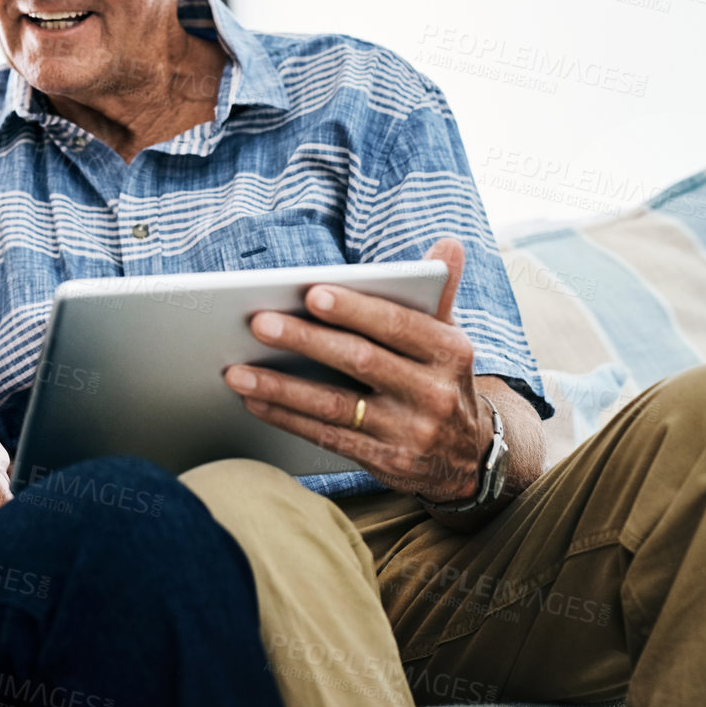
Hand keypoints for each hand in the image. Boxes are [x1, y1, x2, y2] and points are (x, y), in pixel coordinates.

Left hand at [222, 239, 491, 501]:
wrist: (467, 454)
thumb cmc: (439, 377)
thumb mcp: (449, 336)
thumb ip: (439, 292)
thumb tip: (447, 244)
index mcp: (449, 351)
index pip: (397, 325)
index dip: (354, 309)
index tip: (311, 293)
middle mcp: (434, 393)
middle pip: (360, 361)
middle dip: (306, 341)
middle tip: (258, 323)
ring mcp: (410, 432)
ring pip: (336, 405)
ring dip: (281, 387)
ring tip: (237, 371)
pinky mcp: (386, 462)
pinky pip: (328, 437)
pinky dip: (287, 418)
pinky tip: (255, 401)